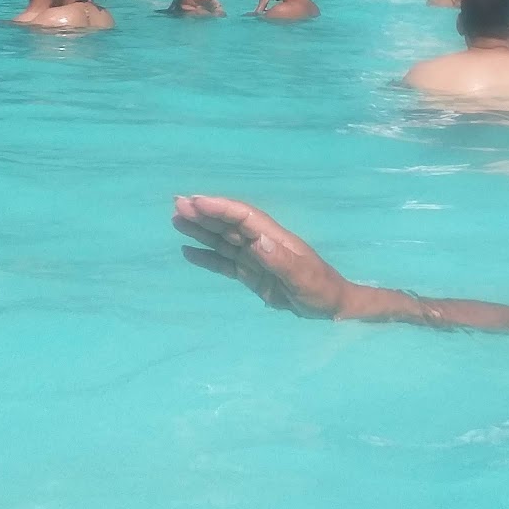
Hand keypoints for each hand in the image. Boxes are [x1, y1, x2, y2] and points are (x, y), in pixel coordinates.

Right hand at [173, 195, 352, 318]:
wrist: (331, 306)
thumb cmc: (320, 290)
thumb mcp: (303, 278)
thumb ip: (280, 261)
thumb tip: (256, 240)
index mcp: (275, 239)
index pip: (243, 217)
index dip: (221, 208)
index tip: (197, 201)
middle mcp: (261, 243)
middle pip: (229, 223)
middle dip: (204, 212)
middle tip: (177, 203)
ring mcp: (255, 258)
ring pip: (223, 239)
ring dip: (201, 230)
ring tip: (176, 220)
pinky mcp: (251, 274)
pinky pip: (224, 262)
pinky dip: (206, 257)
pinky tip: (188, 252)